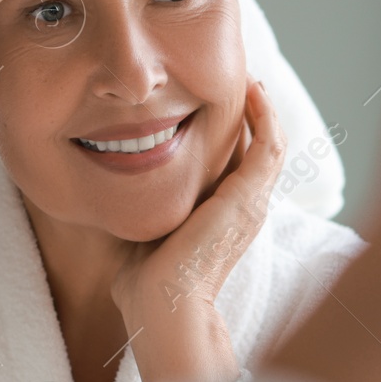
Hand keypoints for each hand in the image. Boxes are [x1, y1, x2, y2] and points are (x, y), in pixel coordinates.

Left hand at [112, 79, 286, 381]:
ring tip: (246, 73)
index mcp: (224, 216)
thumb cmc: (145, 284)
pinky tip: (251, 88)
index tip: (208, 94)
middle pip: (257, 145)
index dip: (229, 126)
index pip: (236, 160)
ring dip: (261, 104)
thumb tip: (109, 179)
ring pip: (271, 140)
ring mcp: (252, 201)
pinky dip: (265, 113)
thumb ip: (141, 202)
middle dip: (248, 107)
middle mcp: (246, 206)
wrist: (162, 309)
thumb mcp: (144, 226)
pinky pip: (270, 143)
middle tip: (232, 72)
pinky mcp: (250, 197)